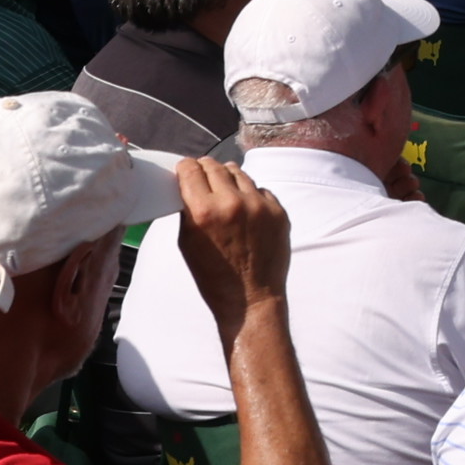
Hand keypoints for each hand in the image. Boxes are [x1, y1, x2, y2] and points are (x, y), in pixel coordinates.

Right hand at [173, 159, 295, 329]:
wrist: (251, 299)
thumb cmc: (214, 276)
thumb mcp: (186, 242)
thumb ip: (187, 209)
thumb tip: (188, 185)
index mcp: (204, 211)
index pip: (191, 169)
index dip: (185, 169)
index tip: (186, 171)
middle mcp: (232, 203)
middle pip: (214, 166)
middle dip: (205, 170)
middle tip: (203, 180)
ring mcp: (259, 205)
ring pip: (239, 173)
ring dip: (229, 180)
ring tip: (225, 196)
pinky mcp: (278, 211)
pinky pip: (260, 189)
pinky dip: (250, 195)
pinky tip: (246, 212)